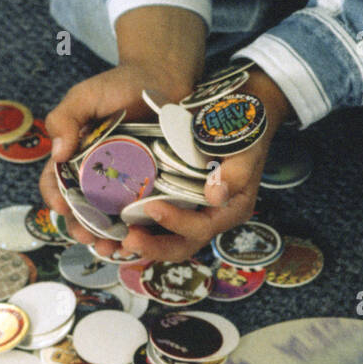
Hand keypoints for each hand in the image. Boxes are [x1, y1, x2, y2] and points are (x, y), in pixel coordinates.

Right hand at [38, 60, 199, 257]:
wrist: (164, 75)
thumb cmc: (120, 83)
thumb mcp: (85, 96)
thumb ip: (64, 117)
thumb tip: (56, 154)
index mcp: (75, 156)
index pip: (56, 184)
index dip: (55, 198)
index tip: (61, 207)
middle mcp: (97, 174)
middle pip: (82, 210)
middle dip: (82, 228)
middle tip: (89, 238)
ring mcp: (125, 181)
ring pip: (111, 218)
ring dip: (108, 237)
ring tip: (114, 248)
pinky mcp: (152, 183)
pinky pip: (143, 210)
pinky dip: (139, 227)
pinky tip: (141, 238)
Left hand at [117, 68, 293, 263]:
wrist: (239, 116)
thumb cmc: (243, 131)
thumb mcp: (246, 147)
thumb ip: (236, 172)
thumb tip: (215, 196)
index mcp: (230, 209)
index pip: (202, 228)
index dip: (177, 223)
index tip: (153, 207)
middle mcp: (212, 217)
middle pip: (183, 245)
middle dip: (154, 247)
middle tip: (127, 240)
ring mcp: (195, 213)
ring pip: (168, 240)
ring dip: (143, 243)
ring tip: (116, 238)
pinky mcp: (179, 203)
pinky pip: (158, 225)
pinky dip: (140, 228)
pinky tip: (116, 224)